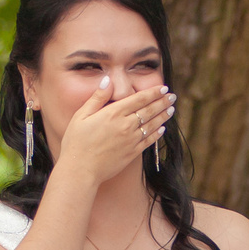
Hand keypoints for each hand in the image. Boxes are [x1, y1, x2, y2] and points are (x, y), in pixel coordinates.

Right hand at [51, 78, 175, 188]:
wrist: (81, 169)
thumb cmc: (76, 142)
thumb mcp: (81, 115)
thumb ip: (97, 97)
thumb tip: (108, 80)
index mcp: (114, 113)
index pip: (139, 99)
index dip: (153, 93)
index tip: (163, 88)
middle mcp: (126, 125)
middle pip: (149, 110)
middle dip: (162, 102)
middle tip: (172, 97)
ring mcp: (131, 140)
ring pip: (152, 125)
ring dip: (163, 116)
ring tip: (171, 109)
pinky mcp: (132, 153)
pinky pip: (149, 140)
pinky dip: (157, 133)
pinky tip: (162, 129)